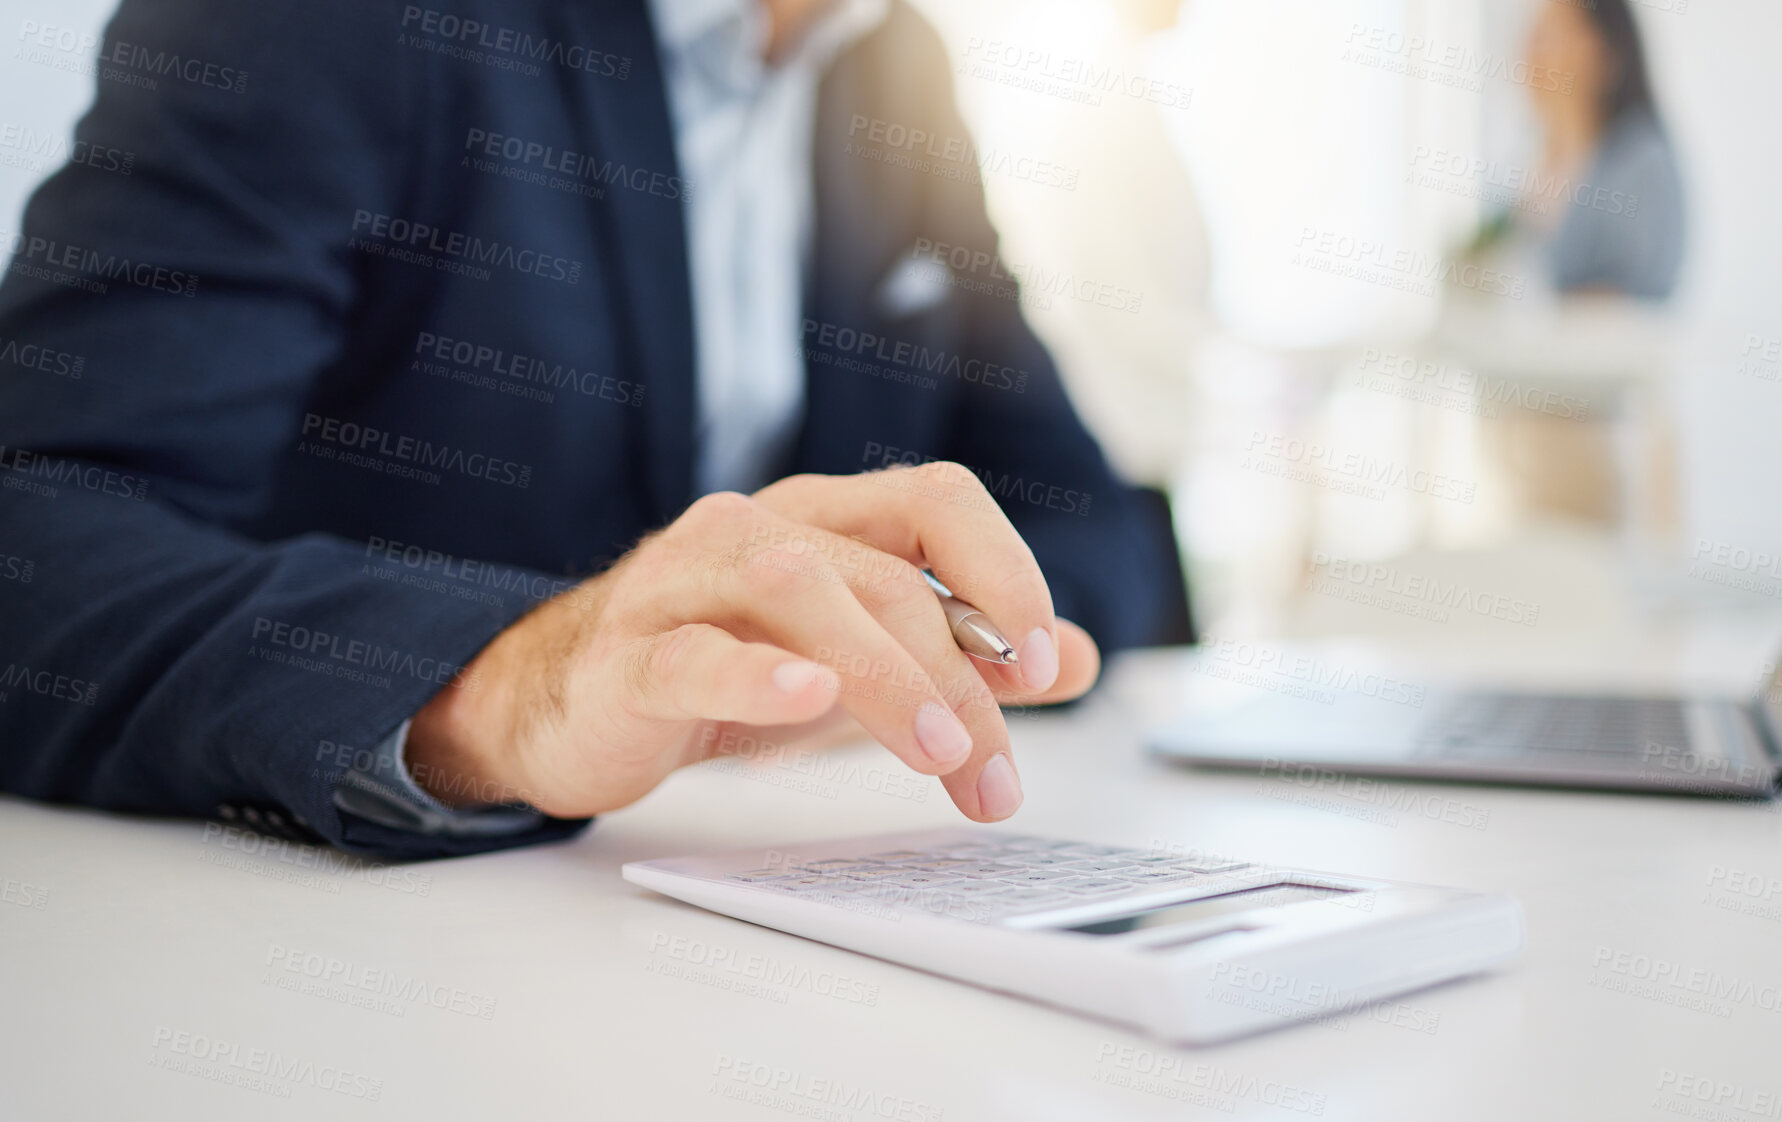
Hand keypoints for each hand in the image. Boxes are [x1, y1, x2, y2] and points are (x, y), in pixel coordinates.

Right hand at [405, 463, 1100, 821]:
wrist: (571, 704)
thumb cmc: (724, 666)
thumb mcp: (860, 660)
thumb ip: (964, 654)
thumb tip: (1078, 658)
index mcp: (824, 519)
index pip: (935, 498)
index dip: (1004, 567)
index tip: (1046, 660)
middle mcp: (756, 530)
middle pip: (883, 574)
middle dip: (960, 679)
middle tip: (994, 774)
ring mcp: (685, 584)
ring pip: (797, 588)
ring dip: (884, 672)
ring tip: (937, 749)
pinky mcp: (629, 656)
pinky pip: (692, 652)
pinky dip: (755, 674)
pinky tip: (807, 699)